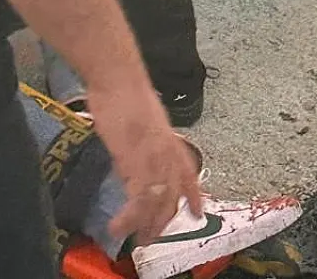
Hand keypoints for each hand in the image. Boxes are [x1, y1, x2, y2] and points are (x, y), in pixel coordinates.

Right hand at [89, 81, 202, 245]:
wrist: (118, 77)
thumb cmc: (125, 93)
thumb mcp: (144, 122)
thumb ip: (145, 145)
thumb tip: (133, 164)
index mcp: (170, 141)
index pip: (189, 173)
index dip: (195, 195)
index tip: (198, 212)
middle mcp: (167, 151)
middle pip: (173, 194)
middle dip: (165, 219)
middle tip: (153, 237)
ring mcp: (153, 157)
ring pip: (158, 201)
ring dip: (148, 224)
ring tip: (139, 240)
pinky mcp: (136, 160)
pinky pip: (138, 198)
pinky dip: (130, 215)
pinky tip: (119, 224)